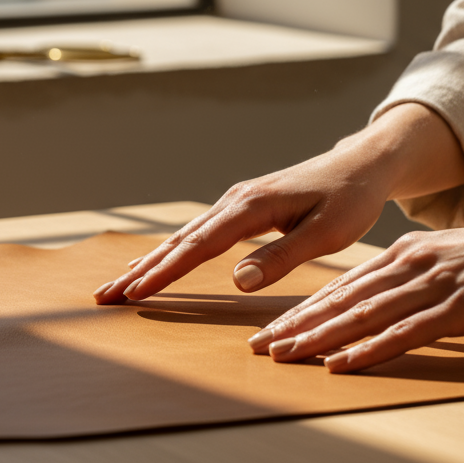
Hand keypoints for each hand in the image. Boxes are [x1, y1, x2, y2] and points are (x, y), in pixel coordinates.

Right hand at [93, 103, 463, 303]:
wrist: (361, 165)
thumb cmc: (350, 199)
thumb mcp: (328, 233)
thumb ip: (283, 256)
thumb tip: (239, 281)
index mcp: (252, 207)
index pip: (199, 247)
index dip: (165, 273)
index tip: (134, 294)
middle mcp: (235, 201)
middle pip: (178, 241)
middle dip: (139, 271)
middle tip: (102, 296)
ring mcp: (235, 203)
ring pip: (182, 237)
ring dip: (148, 263)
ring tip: (117, 287)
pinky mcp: (240, 209)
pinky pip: (196, 234)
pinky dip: (170, 252)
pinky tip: (154, 266)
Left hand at [252, 216, 463, 372]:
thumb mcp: (453, 261)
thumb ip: (418, 278)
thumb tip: (389, 302)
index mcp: (407, 251)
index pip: (344, 284)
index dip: (305, 307)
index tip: (273, 326)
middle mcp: (413, 262)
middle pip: (343, 298)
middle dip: (298, 323)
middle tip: (261, 345)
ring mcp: (435, 283)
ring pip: (364, 314)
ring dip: (320, 337)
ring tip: (286, 355)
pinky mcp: (461, 306)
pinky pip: (406, 332)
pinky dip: (369, 348)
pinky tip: (342, 362)